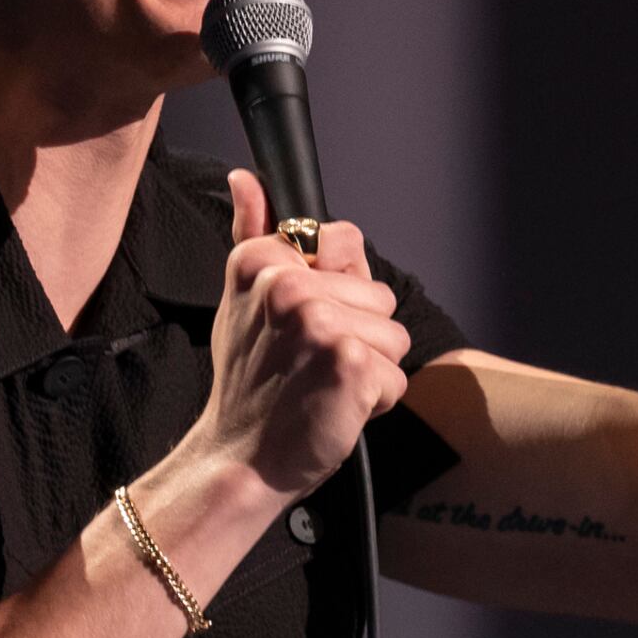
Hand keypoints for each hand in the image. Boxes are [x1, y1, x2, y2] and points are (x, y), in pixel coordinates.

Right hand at [191, 170, 413, 497]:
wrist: (240, 459)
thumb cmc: (249, 386)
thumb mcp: (242, 300)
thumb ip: (253, 233)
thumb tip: (247, 179)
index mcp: (261, 260)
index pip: (344, 245)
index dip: (336, 294)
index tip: (297, 327)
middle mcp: (286, 284)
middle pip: (378, 296)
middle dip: (358, 336)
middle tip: (309, 365)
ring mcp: (318, 323)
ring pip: (394, 337)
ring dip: (368, 371)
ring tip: (321, 387)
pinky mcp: (349, 363)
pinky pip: (396, 376)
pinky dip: (375, 402)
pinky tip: (334, 409)